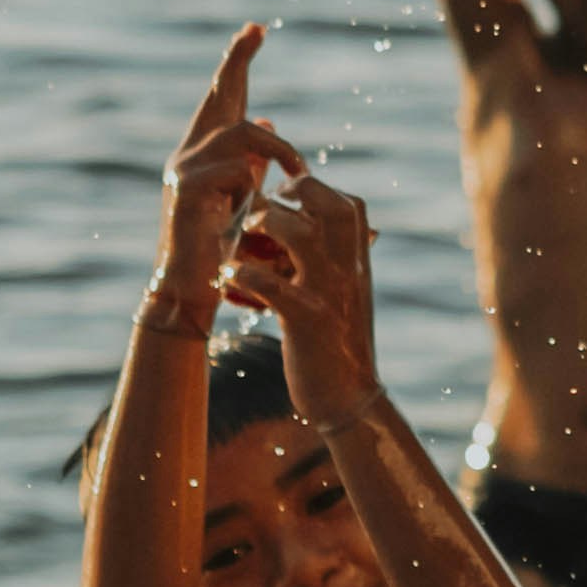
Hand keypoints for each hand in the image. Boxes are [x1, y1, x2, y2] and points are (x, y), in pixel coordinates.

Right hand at [157, 26, 299, 294]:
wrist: (190, 288)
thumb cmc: (220, 248)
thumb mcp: (244, 197)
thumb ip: (255, 162)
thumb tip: (272, 121)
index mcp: (206, 152)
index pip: (224, 99)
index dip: (238, 63)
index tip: (255, 29)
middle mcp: (190, 151)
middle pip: (219, 95)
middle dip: (237, 59)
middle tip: (255, 29)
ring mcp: (185, 167)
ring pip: (245, 133)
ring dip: (281, 150)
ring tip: (299, 177)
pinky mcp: (188, 188)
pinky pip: (238, 170)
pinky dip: (255, 188)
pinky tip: (249, 212)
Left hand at [223, 153, 387, 420]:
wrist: (348, 396)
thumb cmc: (336, 343)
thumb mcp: (344, 294)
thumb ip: (332, 261)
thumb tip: (304, 228)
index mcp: (359, 262)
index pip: (346, 204)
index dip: (313, 189)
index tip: (285, 198)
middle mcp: (349, 270)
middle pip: (329, 205)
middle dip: (292, 194)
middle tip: (263, 209)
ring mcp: (329, 292)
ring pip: (298, 234)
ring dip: (264, 227)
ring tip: (243, 241)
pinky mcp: (305, 320)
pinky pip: (269, 284)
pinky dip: (241, 275)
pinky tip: (227, 278)